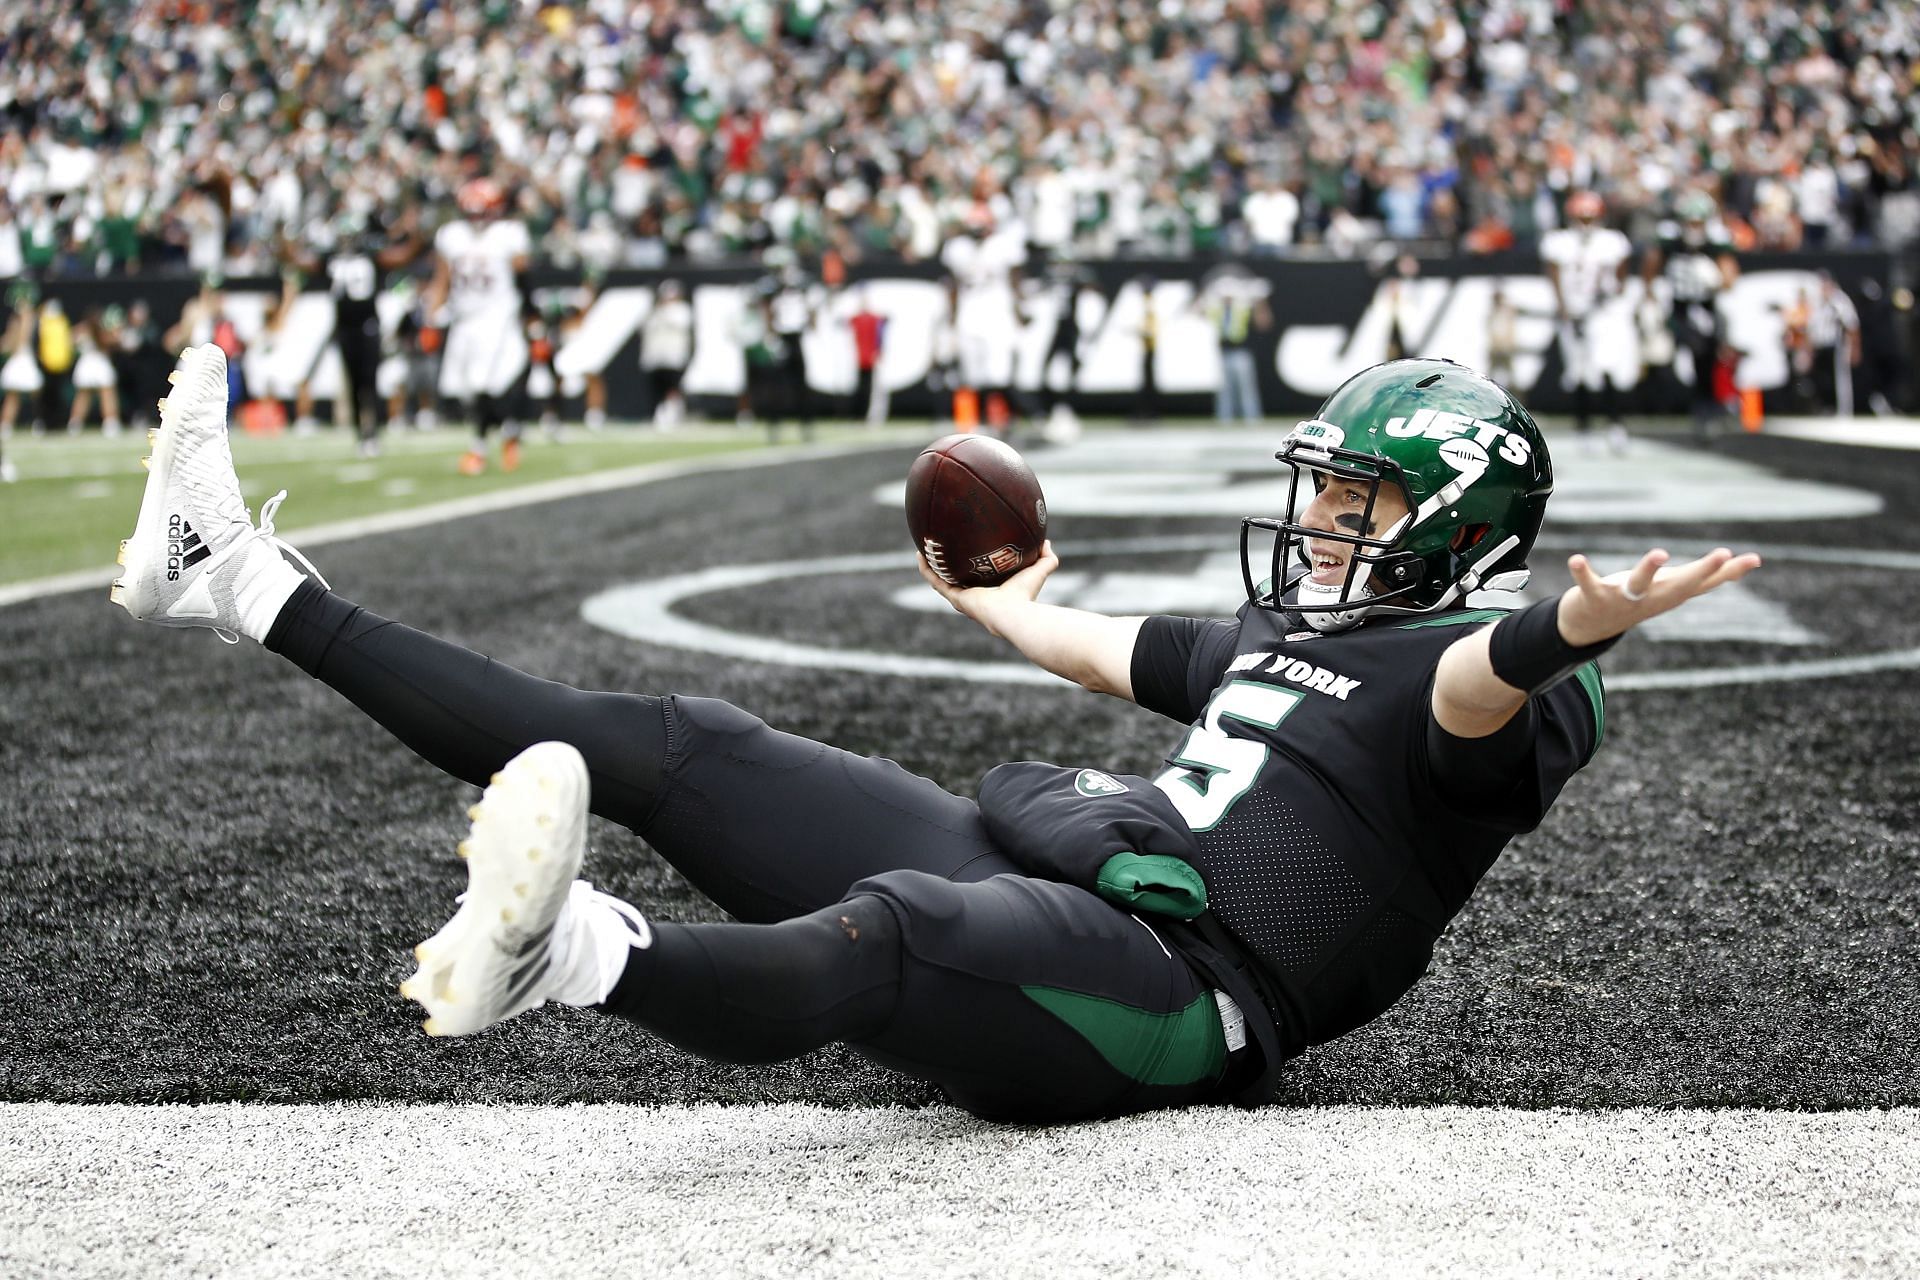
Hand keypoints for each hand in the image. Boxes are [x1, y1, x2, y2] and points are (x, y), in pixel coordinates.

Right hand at [918, 540, 1059, 635]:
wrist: (1014, 613)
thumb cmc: (1027, 596)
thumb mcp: (1039, 571)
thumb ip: (1046, 558)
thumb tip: (1046, 541)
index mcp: (990, 594)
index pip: (977, 581)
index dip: (971, 569)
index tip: (967, 556)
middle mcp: (973, 598)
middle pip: (955, 581)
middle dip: (948, 567)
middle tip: (941, 550)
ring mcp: (961, 599)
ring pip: (940, 580)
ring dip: (932, 566)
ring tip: (924, 550)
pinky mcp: (954, 598)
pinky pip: (935, 581)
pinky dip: (926, 568)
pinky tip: (920, 554)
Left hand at [1558, 547, 1762, 645]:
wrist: (1589, 628)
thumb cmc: (1639, 599)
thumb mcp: (1676, 587)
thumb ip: (1709, 576)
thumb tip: (1750, 562)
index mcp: (1670, 593)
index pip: (1705, 582)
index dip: (1729, 571)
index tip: (1754, 559)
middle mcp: (1652, 597)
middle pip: (1681, 584)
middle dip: (1702, 570)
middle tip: (1723, 554)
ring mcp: (1623, 599)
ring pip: (1639, 584)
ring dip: (1648, 569)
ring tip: (1660, 553)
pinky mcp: (1594, 597)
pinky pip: (1588, 584)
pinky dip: (1582, 573)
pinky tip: (1576, 560)